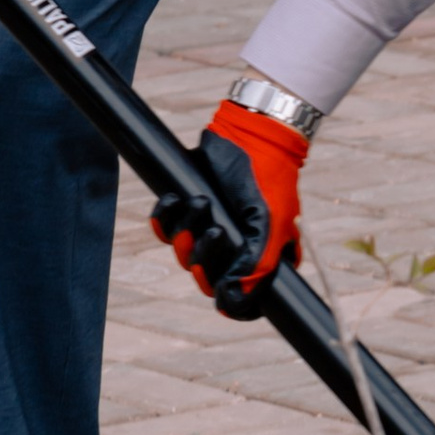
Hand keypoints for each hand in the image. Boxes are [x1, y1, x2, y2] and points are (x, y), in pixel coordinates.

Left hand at [149, 98, 306, 316]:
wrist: (249, 133)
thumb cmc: (267, 179)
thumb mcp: (271, 224)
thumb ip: (257, 265)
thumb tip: (232, 300)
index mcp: (260, 257)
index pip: (243, 300)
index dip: (229, 300)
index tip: (222, 284)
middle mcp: (233, 248)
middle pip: (206, 279)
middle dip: (202, 259)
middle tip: (212, 232)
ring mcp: (209, 227)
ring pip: (183, 253)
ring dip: (186, 231)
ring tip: (200, 201)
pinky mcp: (186, 208)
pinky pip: (163, 227)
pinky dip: (164, 217)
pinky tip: (174, 198)